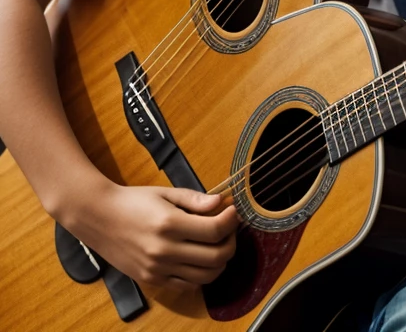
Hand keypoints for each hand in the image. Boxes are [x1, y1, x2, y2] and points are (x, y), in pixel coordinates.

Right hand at [65, 182, 240, 289]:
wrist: (98, 217)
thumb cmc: (133, 201)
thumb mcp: (165, 192)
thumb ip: (194, 199)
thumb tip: (220, 203)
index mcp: (169, 224)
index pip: (214, 230)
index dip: (231, 221)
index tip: (234, 211)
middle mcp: (165, 251)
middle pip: (216, 257)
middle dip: (231, 242)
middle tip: (230, 228)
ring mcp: (158, 269)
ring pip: (205, 276)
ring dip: (220, 261)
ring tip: (217, 243)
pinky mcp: (152, 280)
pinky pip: (187, 285)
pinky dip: (200, 274)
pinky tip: (199, 258)